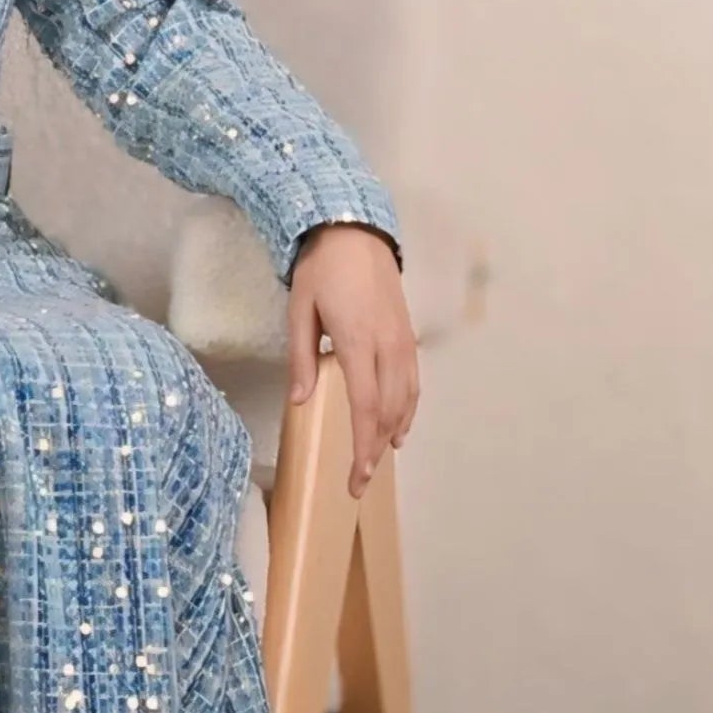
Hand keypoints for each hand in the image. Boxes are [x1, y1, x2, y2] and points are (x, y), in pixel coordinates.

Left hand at [285, 225, 418, 496]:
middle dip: (375, 450)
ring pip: (407, 398)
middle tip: (359, 480)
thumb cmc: (321, 270)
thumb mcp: (300, 312)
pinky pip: (413, 381)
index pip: (366, 407)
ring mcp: (403, 341)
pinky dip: (407, 407)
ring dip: (394, 430)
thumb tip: (299, 401)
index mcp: (358, 342)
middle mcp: (388, 346)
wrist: (354, 232)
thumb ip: (301, 358)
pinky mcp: (407, 334)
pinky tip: (397, 422)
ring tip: (378, 456)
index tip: (355, 477)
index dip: (362, 447)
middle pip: (389, 411)